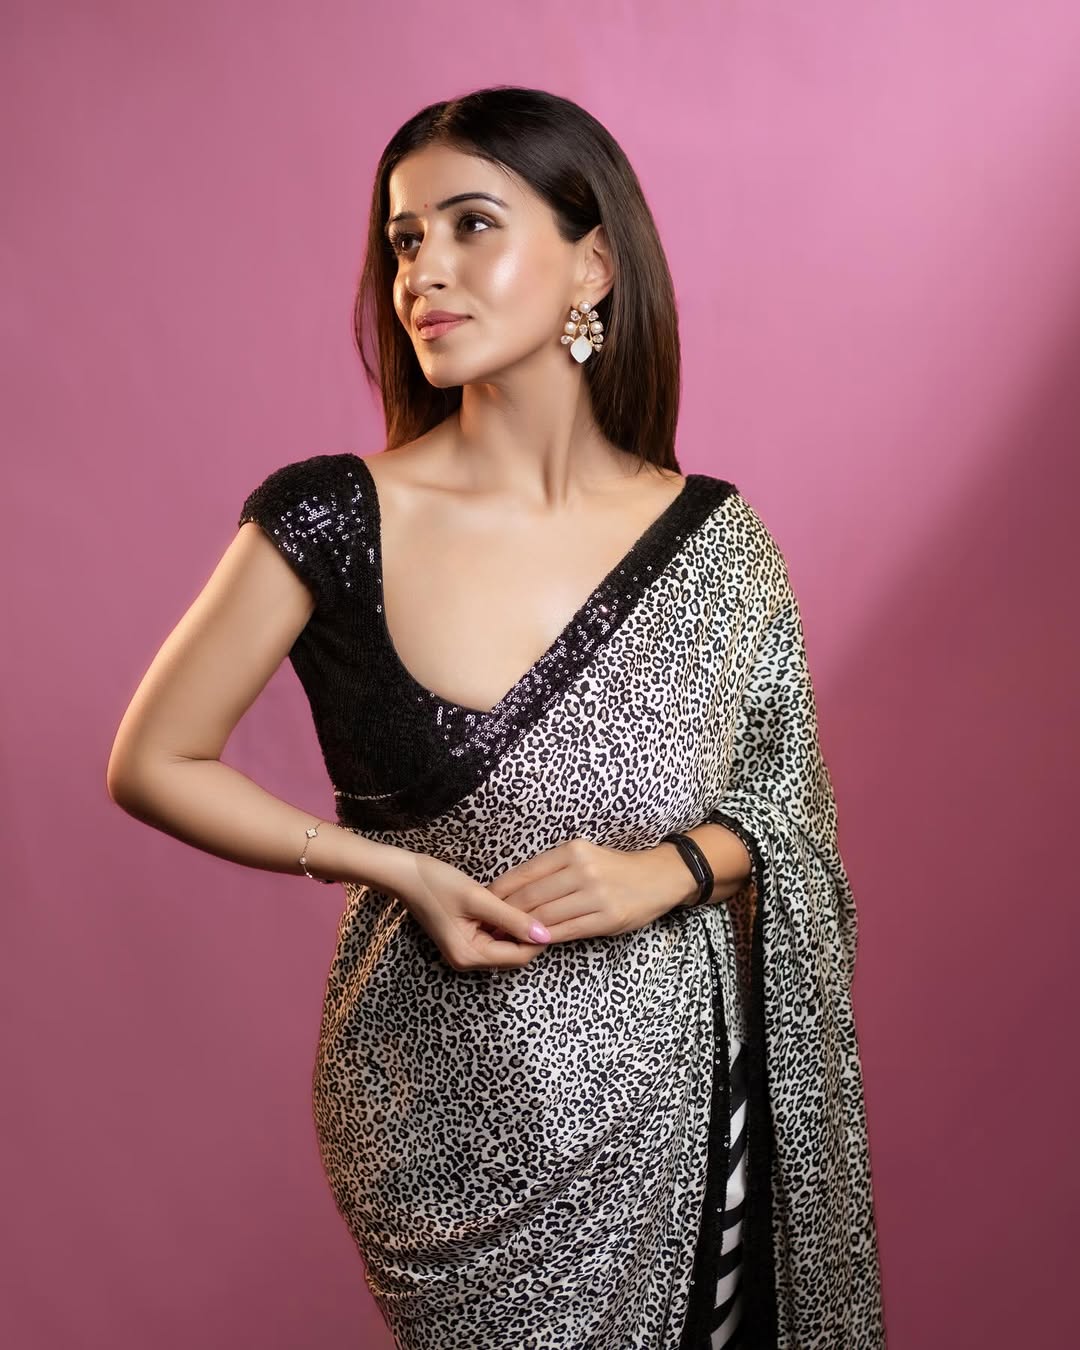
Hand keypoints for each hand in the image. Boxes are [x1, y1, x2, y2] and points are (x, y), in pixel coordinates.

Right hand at [390, 849, 553, 971]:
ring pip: (506, 947)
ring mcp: (465, 952)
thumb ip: (512, 918)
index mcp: (469, 955)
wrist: (406, 875)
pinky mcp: (464, 940)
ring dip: (519, 930)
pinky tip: (513, 907)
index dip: (539, 939)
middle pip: (513, 955)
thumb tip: (545, 935)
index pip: (519, 957)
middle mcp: (467, 960)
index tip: (554, 915)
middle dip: (530, 935)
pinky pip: (495, 939)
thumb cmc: (438, 884)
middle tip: (545, 908)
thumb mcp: (478, 898)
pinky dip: (507, 926)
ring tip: (532, 905)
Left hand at [484, 838, 694, 944]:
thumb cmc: (614, 868)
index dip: (500, 891)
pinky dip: (546, 938)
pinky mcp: (607, 918)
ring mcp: (596, 894)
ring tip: (505, 937)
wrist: (659, 877)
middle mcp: (582, 869)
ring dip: (522, 930)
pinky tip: (535, 941)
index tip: (483, 903)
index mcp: (572, 850)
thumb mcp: (583, 856)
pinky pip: (567, 931)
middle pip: (531, 897)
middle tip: (488, 926)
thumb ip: (552, 871)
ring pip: (546, 917)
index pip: (525, 873)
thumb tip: (513, 890)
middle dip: (505, 915)